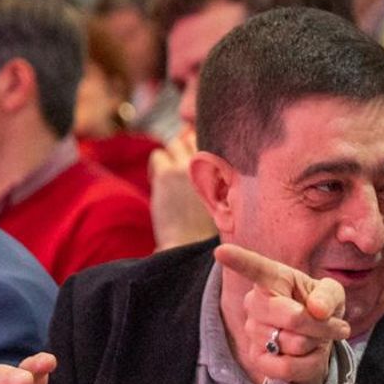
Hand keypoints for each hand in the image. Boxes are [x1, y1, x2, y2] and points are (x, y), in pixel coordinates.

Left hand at [149, 128, 216, 249]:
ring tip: (170, 181)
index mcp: (226, 169)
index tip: (195, 155)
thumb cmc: (207, 228)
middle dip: (185, 149)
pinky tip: (161, 185)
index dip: (201, 142)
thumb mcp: (222, 197)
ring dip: (171, 158)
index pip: (212, 138)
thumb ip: (214, 172)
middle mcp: (208, 163)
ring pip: (174, 144)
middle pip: (192, 137)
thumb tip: (194, 140)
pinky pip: (158, 156)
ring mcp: (186, 166)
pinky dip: (157, 167)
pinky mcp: (166, 174)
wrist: (191, 246)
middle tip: (181, 172)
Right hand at [217, 242, 349, 383]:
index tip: (221, 252)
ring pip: (294, 343)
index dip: (238, 260)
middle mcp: (256, 302)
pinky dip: (307, 364)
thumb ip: (328, 296)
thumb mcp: (333, 295)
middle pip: (293, 317)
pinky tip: (306, 356)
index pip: (255, 268)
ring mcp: (253, 331)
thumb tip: (317, 310)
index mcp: (274, 278)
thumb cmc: (320, 308)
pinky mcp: (256, 358)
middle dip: (322, 326)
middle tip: (334, 327)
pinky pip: (286, 367)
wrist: (318, 342)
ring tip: (314, 338)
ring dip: (315, 344)